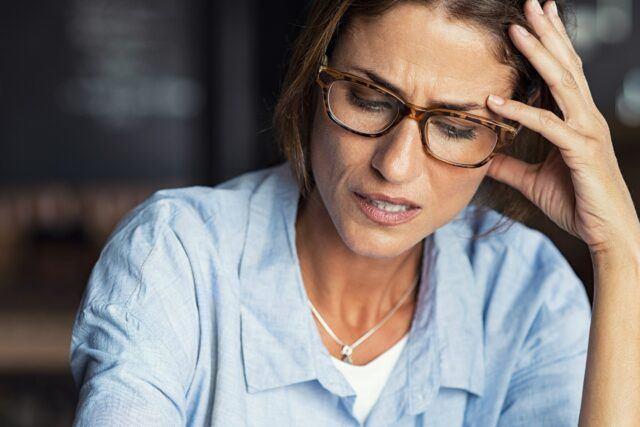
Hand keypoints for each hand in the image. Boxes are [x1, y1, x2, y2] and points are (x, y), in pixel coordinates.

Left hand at [484, 0, 639, 254]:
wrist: (606, 234)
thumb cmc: (576, 204)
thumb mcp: (533, 180)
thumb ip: (510, 166)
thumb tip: (484, 158)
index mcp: (577, 120)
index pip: (564, 73)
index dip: (550, 44)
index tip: (534, 18)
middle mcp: (586, 118)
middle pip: (565, 65)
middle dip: (547, 33)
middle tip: (530, 4)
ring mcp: (587, 131)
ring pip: (562, 83)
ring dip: (538, 54)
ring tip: (516, 29)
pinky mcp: (581, 150)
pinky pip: (548, 125)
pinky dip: (520, 111)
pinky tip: (494, 100)